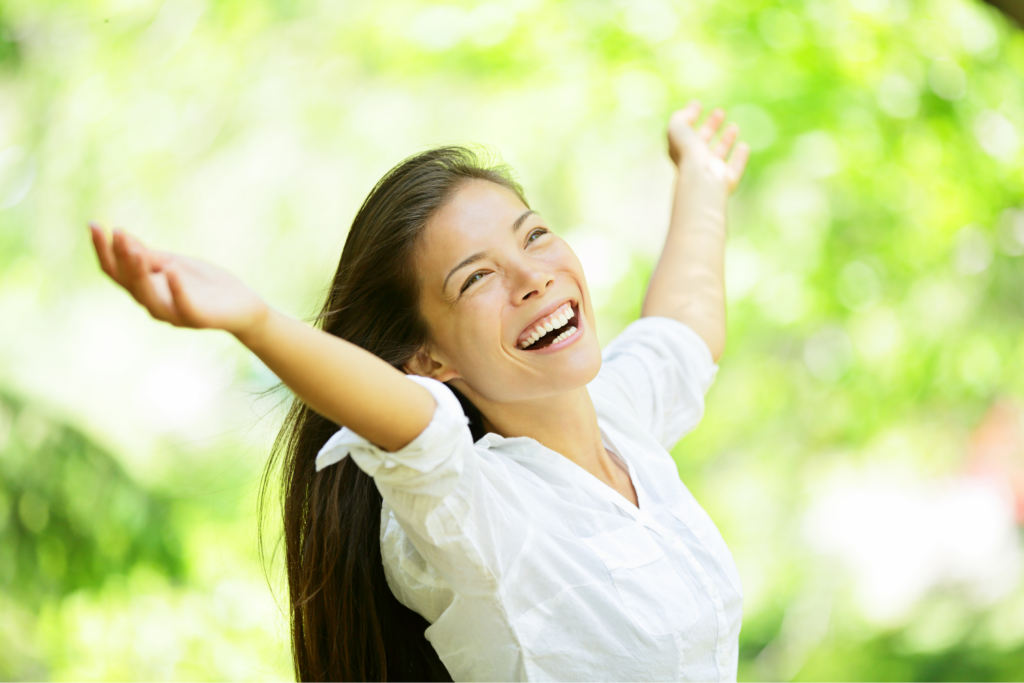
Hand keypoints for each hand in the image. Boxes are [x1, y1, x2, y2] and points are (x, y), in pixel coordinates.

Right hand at [89, 222, 268, 338]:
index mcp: (146, 290)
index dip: (102, 250)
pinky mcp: (198, 319)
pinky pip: (184, 305)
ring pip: (147, 296)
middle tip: (115, 232)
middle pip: (127, 282)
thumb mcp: (174, 263)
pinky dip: (176, 288)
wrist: (242, 306)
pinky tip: (171, 270)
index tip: (93, 224)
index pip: (115, 271)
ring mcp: (174, 314)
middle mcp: (154, 305)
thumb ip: (149, 256)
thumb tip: (119, 235)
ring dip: (139, 272)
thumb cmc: (205, 284)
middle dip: (120, 257)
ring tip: (135, 248)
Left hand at [667, 100, 749, 195]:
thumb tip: (694, 106)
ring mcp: (710, 173)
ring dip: (726, 140)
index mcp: (680, 151)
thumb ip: (682, 116)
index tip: (700, 104)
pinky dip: (740, 158)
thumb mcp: (677, 128)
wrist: (701, 176)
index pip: (686, 133)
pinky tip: (744, 146)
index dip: (691, 117)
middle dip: (710, 126)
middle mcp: (694, 163)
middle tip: (720, 112)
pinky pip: (734, 169)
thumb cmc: (687, 152)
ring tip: (734, 126)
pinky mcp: (726, 181)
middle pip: (702, 143)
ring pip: (719, 155)